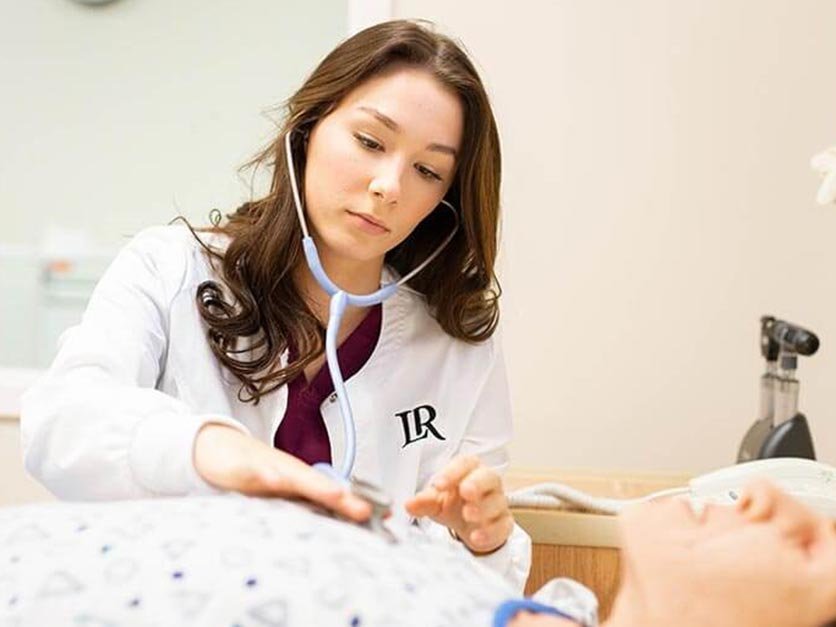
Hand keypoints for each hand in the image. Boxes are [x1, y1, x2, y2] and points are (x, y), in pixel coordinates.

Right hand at [193, 423, 370, 521]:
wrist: (219, 447)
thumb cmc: (258, 472)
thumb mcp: (285, 490)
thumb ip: (311, 504)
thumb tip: (345, 518)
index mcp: (304, 482)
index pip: (335, 496)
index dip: (356, 507)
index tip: (382, 519)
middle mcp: (291, 474)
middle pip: (322, 487)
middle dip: (343, 500)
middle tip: (365, 512)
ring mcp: (269, 469)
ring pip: (293, 478)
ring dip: (313, 486)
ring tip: (334, 495)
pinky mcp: (244, 470)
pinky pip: (255, 474)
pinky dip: (263, 476)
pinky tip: (271, 481)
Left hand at [405, 454, 512, 553]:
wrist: (470, 527)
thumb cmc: (454, 505)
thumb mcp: (436, 501)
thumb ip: (424, 501)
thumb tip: (410, 504)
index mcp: (469, 470)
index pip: (464, 463)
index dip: (452, 472)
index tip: (438, 484)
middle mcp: (487, 483)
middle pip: (488, 476)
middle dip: (476, 484)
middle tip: (465, 491)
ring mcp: (498, 502)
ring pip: (497, 501)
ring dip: (482, 508)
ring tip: (468, 515)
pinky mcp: (504, 523)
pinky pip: (503, 525)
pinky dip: (490, 531)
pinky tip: (476, 536)